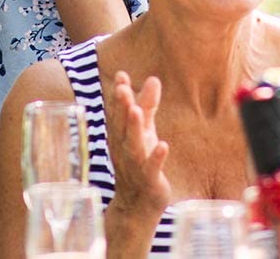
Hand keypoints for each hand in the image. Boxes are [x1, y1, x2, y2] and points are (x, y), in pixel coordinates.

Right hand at [103, 70, 170, 221]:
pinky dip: (156, 157)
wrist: (137, 205)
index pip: (116, 111)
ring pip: (132, 145)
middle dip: (121, 106)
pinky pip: (151, 169)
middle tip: (123, 87)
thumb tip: (154, 78)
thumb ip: (147, 105)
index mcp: (119, 135)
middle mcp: (122, 148)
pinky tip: (163, 145)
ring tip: (136, 110)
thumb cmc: (140, 160)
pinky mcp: (149, 181)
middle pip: (120, 126)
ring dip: (133, 128)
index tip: (121, 75)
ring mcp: (134, 165)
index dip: (118, 94)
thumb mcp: (144, 131)